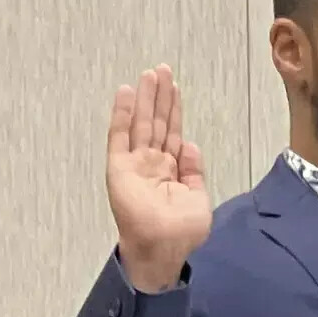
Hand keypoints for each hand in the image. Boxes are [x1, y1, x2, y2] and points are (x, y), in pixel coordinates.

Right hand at [106, 64, 210, 290]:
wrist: (163, 247)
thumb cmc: (182, 232)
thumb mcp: (198, 197)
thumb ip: (194, 170)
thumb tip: (190, 146)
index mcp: (171, 171)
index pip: (172, 132)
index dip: (174, 110)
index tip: (174, 87)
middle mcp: (151, 163)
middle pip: (156, 122)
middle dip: (159, 96)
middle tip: (161, 69)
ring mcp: (134, 164)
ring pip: (140, 123)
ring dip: (145, 98)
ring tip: (149, 73)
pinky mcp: (119, 167)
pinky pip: (119, 136)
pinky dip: (122, 113)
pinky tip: (126, 93)